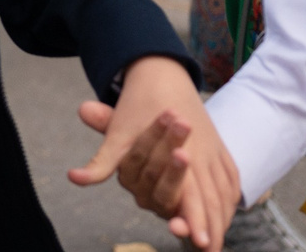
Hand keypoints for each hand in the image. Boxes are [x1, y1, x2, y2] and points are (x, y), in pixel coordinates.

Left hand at [68, 56, 239, 251]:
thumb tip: (74, 178)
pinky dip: (230, 200)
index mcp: (183, 152)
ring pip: (225, 192)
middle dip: (212, 227)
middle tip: (210, 251)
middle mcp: (203, 155)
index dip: (196, 219)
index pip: (193, 194)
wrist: (161, 72)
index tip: (198, 242)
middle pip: (212, 199)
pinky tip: (227, 217)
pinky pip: (231, 180)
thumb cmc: (137, 107)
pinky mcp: (220, 150)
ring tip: (216, 245)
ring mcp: (214, 152)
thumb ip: (103, 160)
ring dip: (222, 219)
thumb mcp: (118, 132)